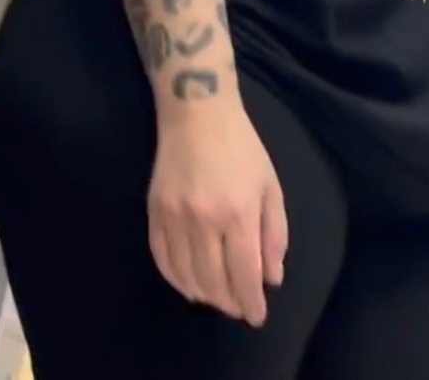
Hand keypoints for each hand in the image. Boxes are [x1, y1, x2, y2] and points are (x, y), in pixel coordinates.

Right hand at [148, 99, 288, 325]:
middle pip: (214, 281)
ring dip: (203, 295)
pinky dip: (175, 279)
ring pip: (186, 276)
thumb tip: (271, 278)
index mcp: (239, 213)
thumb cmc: (241, 147)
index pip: (244, 274)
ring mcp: (175, 217)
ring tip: (217, 298)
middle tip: (238, 308)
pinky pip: (162, 258)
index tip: (256, 316)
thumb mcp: (270, 185)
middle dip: (229, 302)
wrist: (197, 112)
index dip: (250, 302)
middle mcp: (204, 220)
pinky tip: (189, 284)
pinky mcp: (154, 211)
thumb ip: (274, 234)